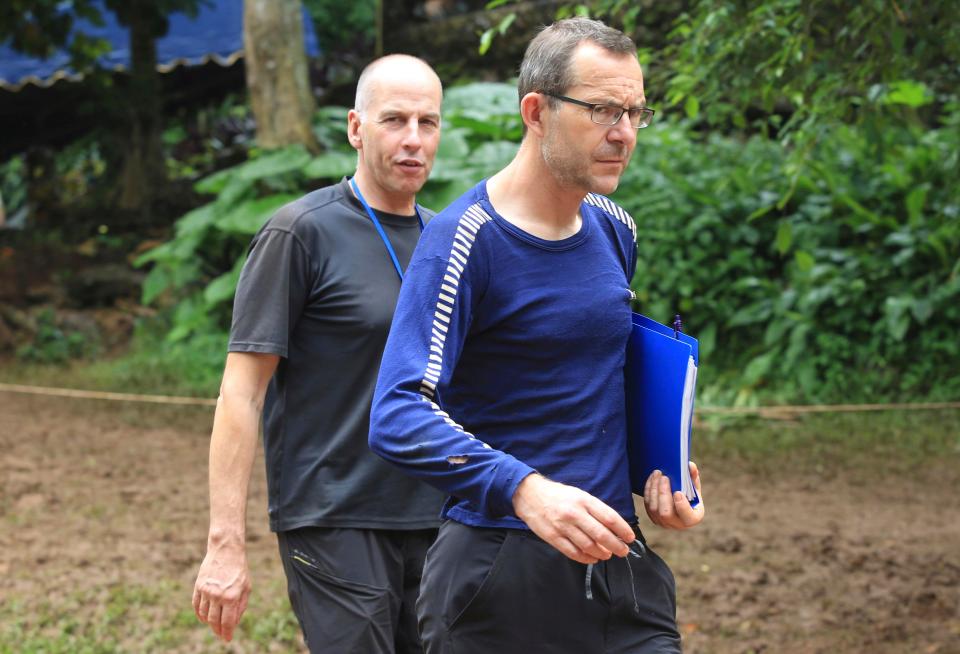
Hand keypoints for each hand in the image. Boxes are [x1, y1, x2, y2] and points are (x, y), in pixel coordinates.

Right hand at [192, 541, 251, 641]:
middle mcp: (217, 595)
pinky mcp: (198, 586)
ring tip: (214, 625)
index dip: (227, 633)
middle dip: (217, 630)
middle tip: (221, 634)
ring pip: (204, 615)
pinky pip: (196, 605)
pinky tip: (204, 618)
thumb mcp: (246, 587)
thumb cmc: (239, 569)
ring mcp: (206, 591)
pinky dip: (199, 614)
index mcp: (231, 596)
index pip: (227, 622)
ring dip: (208, 622)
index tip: (227, 639)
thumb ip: (240, 606)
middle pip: (214, 621)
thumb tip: (234, 623)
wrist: (226, 550)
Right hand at [512, 474, 635, 563]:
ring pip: (588, 546)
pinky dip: (585, 558)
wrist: (529, 495)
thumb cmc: (559, 495)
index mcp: (584, 500)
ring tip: (607, 555)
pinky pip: (573, 552)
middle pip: (601, 534)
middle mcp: (574, 513)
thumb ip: (595, 510)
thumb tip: (613, 527)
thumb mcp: (579, 495)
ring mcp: (563, 526)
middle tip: (623, 551)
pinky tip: (592, 558)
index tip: (630, 538)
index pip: (610, 518)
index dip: (623, 530)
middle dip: (616, 546)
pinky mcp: (553, 537)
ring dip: (601, 553)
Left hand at [643, 461, 704, 529]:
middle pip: (665, 513)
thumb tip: (690, 465)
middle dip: (663, 494)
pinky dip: (648, 490)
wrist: (679, 506)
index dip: (682, 506)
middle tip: (664, 477)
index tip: (678, 493)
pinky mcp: (653, 517)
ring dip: (654, 489)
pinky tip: (652, 478)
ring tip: (657, 474)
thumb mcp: (695, 488)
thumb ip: (693, 478)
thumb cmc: (690, 497)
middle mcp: (676, 524)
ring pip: (653, 508)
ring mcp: (663, 522)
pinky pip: (647, 504)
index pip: (687, 517)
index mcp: (692, 518)